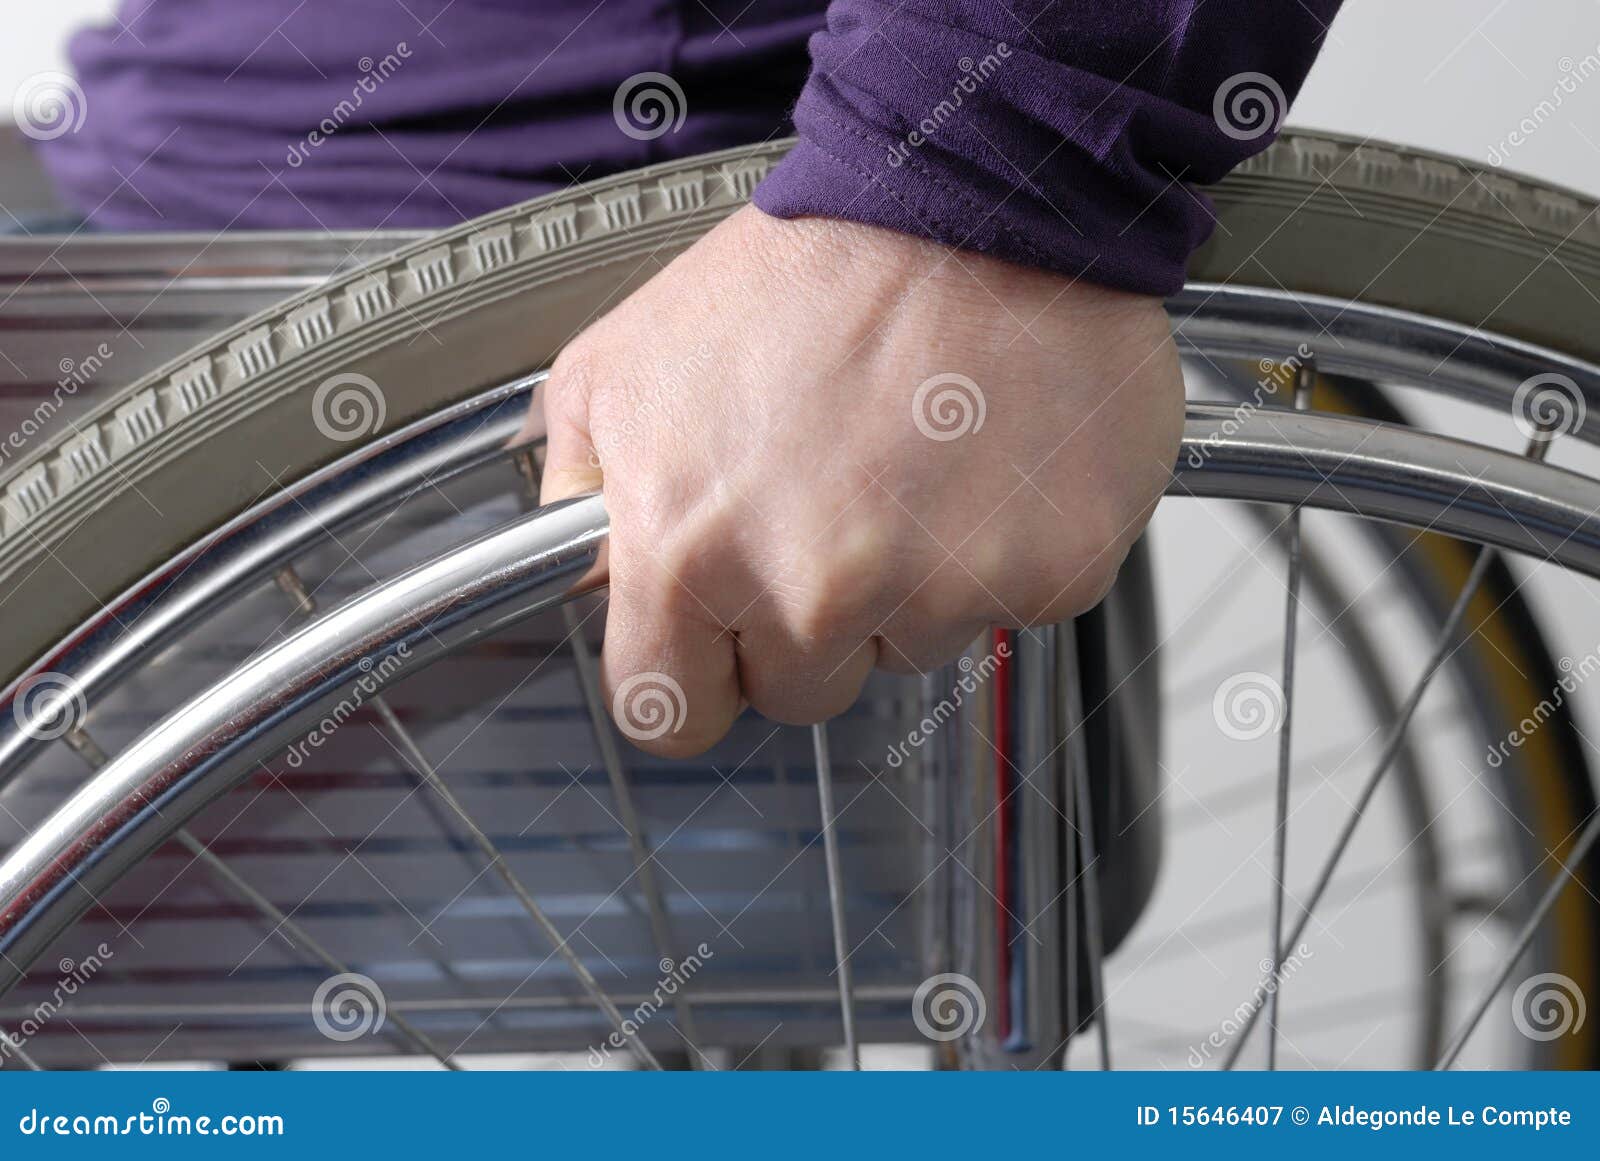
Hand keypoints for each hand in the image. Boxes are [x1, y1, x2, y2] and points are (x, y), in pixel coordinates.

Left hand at [524, 205, 1183, 756]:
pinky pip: (1008, 610)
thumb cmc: (807, 273)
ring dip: (906, 582)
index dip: (690, 677)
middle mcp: (814, 592)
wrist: (971, 196)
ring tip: (909, 459)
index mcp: (690, 553)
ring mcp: (941, 591)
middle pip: (798, 691)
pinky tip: (980, 463)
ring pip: (907, 651)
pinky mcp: (1049, 573)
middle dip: (805, 620)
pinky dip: (1000, 550)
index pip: (668, 716)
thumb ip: (578, 486)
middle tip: (827, 498)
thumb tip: (586, 570)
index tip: (714, 646)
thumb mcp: (622, 361)